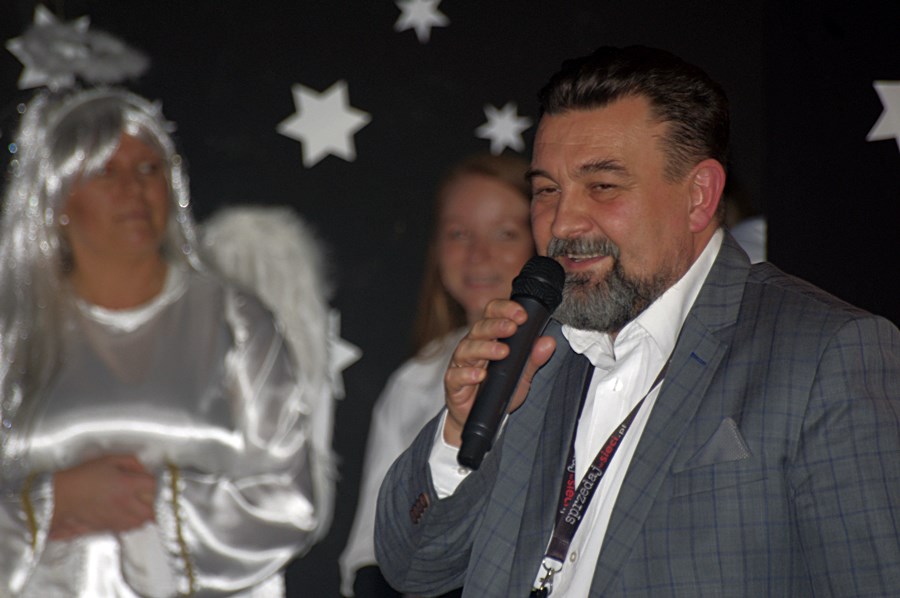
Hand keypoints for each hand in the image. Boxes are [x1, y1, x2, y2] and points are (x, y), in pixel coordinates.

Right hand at [50, 454, 156, 539]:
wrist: (60, 496)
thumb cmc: (84, 476)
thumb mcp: (109, 460)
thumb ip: (132, 462)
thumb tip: (145, 469)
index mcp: (127, 485)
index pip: (154, 486)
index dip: (158, 484)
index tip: (156, 482)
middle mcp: (124, 504)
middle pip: (151, 511)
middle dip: (155, 506)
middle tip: (153, 499)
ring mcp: (116, 518)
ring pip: (140, 523)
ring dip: (144, 516)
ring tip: (141, 507)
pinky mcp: (107, 526)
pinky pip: (126, 529)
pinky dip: (131, 523)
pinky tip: (128, 515)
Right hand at [442, 299, 555, 446]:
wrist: (476, 416)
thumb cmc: (497, 390)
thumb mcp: (521, 375)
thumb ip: (533, 359)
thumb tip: (548, 342)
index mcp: (489, 337)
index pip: (493, 314)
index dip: (505, 310)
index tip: (521, 315)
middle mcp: (473, 346)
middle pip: (480, 328)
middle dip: (497, 325)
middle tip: (513, 328)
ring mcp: (461, 363)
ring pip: (467, 348)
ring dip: (485, 348)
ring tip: (502, 352)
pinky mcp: (453, 382)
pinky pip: (456, 375)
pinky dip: (468, 374)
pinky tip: (481, 376)